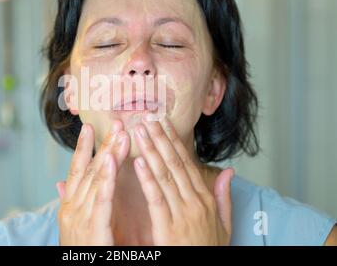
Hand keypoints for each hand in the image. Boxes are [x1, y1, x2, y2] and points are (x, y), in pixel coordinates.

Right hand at [57, 120, 129, 245]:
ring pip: (96, 179)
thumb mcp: (75, 224)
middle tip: (114, 122)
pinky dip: (106, 179)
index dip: (84, 148)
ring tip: (119, 134)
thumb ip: (70, 201)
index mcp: (70, 206)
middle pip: (89, 169)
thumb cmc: (82, 251)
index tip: (91, 127)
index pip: (77, 170)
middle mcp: (72, 207)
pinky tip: (112, 161)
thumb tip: (59, 182)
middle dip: (102, 145)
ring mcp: (80, 218)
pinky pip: (101, 200)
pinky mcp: (93, 229)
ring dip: (108, 155)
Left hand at [133, 113, 233, 245]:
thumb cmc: (208, 250)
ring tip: (140, 131)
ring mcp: (183, 213)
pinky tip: (138, 162)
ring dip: (151, 151)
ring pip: (165, 175)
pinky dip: (148, 178)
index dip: (174, 141)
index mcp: (205, 198)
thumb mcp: (224, 224)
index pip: (187, 163)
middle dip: (160, 138)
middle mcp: (195, 201)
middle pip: (175, 163)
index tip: (163, 123)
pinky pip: (157, 198)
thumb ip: (224, 196)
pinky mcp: (169, 227)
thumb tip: (229, 171)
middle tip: (147, 118)